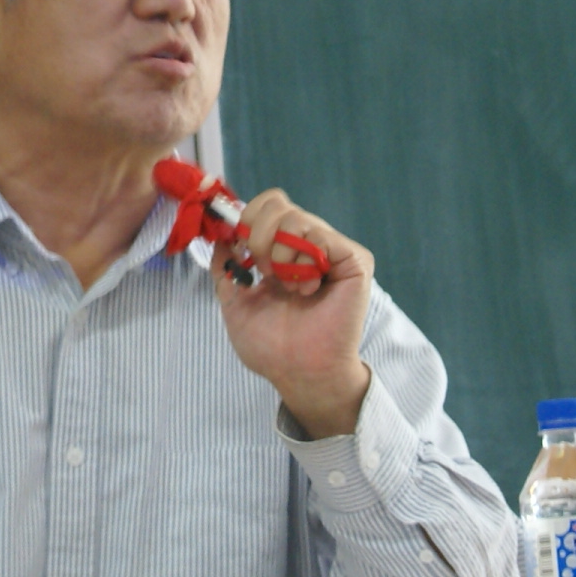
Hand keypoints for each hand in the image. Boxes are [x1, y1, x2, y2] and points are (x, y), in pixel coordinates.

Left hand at [214, 189, 374, 438]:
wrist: (298, 373)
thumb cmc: (272, 346)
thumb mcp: (234, 302)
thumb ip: (226, 268)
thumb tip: (221, 236)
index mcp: (283, 248)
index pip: (266, 204)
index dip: (246, 220)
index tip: (241, 252)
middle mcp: (309, 243)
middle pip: (277, 203)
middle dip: (258, 237)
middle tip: (265, 274)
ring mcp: (333, 249)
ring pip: (296, 217)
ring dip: (280, 255)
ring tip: (289, 288)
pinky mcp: (354, 260)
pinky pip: (321, 236)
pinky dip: (305, 264)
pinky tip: (308, 290)